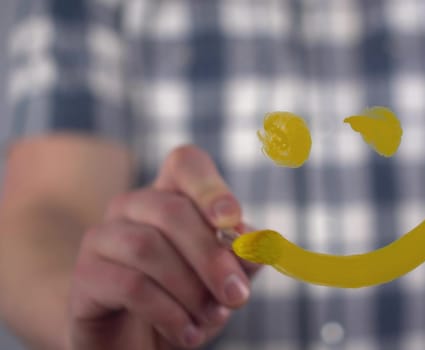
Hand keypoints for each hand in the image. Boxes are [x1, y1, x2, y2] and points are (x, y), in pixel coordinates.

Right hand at [68, 146, 259, 349]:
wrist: (134, 344)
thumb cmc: (185, 302)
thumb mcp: (223, 282)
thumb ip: (242, 260)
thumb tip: (260, 243)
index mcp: (170, 196)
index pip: (186, 164)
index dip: (210, 186)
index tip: (232, 219)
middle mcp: (132, 207)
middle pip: (172, 210)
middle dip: (211, 256)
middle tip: (238, 296)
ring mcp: (102, 238)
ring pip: (147, 247)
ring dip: (190, 289)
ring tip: (211, 319)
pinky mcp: (86, 276)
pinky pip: (131, 285)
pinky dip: (168, 313)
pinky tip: (187, 334)